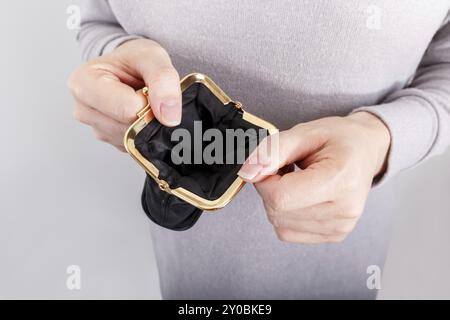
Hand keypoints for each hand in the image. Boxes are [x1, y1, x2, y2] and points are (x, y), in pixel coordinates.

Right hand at [68, 39, 181, 151]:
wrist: (130, 67)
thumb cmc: (134, 59)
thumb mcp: (152, 56)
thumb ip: (163, 80)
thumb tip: (170, 117)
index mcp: (84, 83)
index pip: (127, 109)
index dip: (148, 101)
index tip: (146, 87)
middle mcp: (83, 110)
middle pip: (129, 128)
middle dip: (147, 113)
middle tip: (145, 93)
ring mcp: (96, 129)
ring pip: (134, 139)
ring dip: (147, 123)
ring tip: (141, 101)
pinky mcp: (110, 141)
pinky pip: (136, 145)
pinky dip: (144, 131)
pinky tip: (140, 114)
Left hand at [238, 112, 390, 243]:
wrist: (365, 150)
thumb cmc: (338, 138)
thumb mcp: (304, 133)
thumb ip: (271, 151)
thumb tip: (247, 173)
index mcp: (340, 180)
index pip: (280, 197)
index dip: (264, 181)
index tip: (273, 165)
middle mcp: (344, 209)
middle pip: (277, 212)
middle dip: (271, 188)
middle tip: (288, 169)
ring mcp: (341, 226)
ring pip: (279, 224)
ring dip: (278, 201)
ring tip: (298, 180)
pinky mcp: (334, 235)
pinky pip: (288, 232)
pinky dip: (286, 214)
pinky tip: (302, 196)